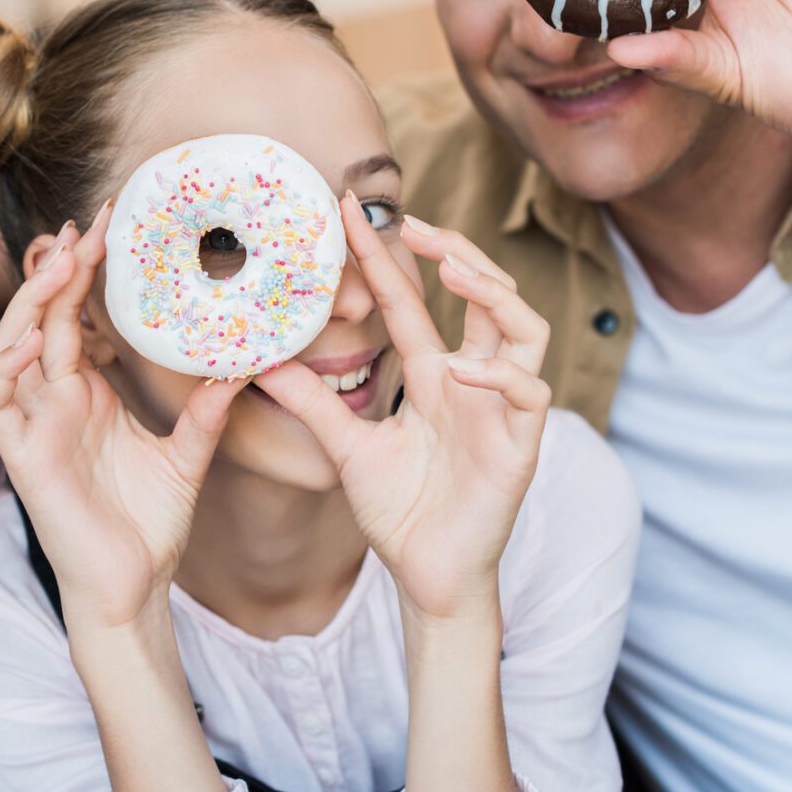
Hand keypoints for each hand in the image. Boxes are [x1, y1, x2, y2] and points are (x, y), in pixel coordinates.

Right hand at [0, 203, 245, 633]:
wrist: (132, 589)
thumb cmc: (149, 526)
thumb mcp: (187, 456)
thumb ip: (208, 411)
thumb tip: (245, 364)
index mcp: (86, 393)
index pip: (77, 316)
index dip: (86, 271)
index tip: (110, 226)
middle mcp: (54, 401)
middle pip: (43, 318)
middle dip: (59, 269)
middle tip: (87, 226)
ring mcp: (33, 426)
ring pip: (9, 347)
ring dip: (30, 304)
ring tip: (61, 266)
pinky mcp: (21, 457)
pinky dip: (6, 368)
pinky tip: (35, 343)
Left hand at [256, 197, 550, 622]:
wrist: (427, 579)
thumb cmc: (401, 513)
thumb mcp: (346, 449)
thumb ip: (312, 404)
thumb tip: (262, 362)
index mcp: (435, 376)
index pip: (411, 302)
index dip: (383, 258)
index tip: (349, 212)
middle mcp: (473, 382)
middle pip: (487, 295)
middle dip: (457, 252)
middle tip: (415, 224)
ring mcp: (502, 411)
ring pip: (525, 329)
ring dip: (496, 294)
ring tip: (455, 272)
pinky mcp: (521, 446)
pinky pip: (530, 393)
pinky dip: (500, 375)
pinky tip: (460, 368)